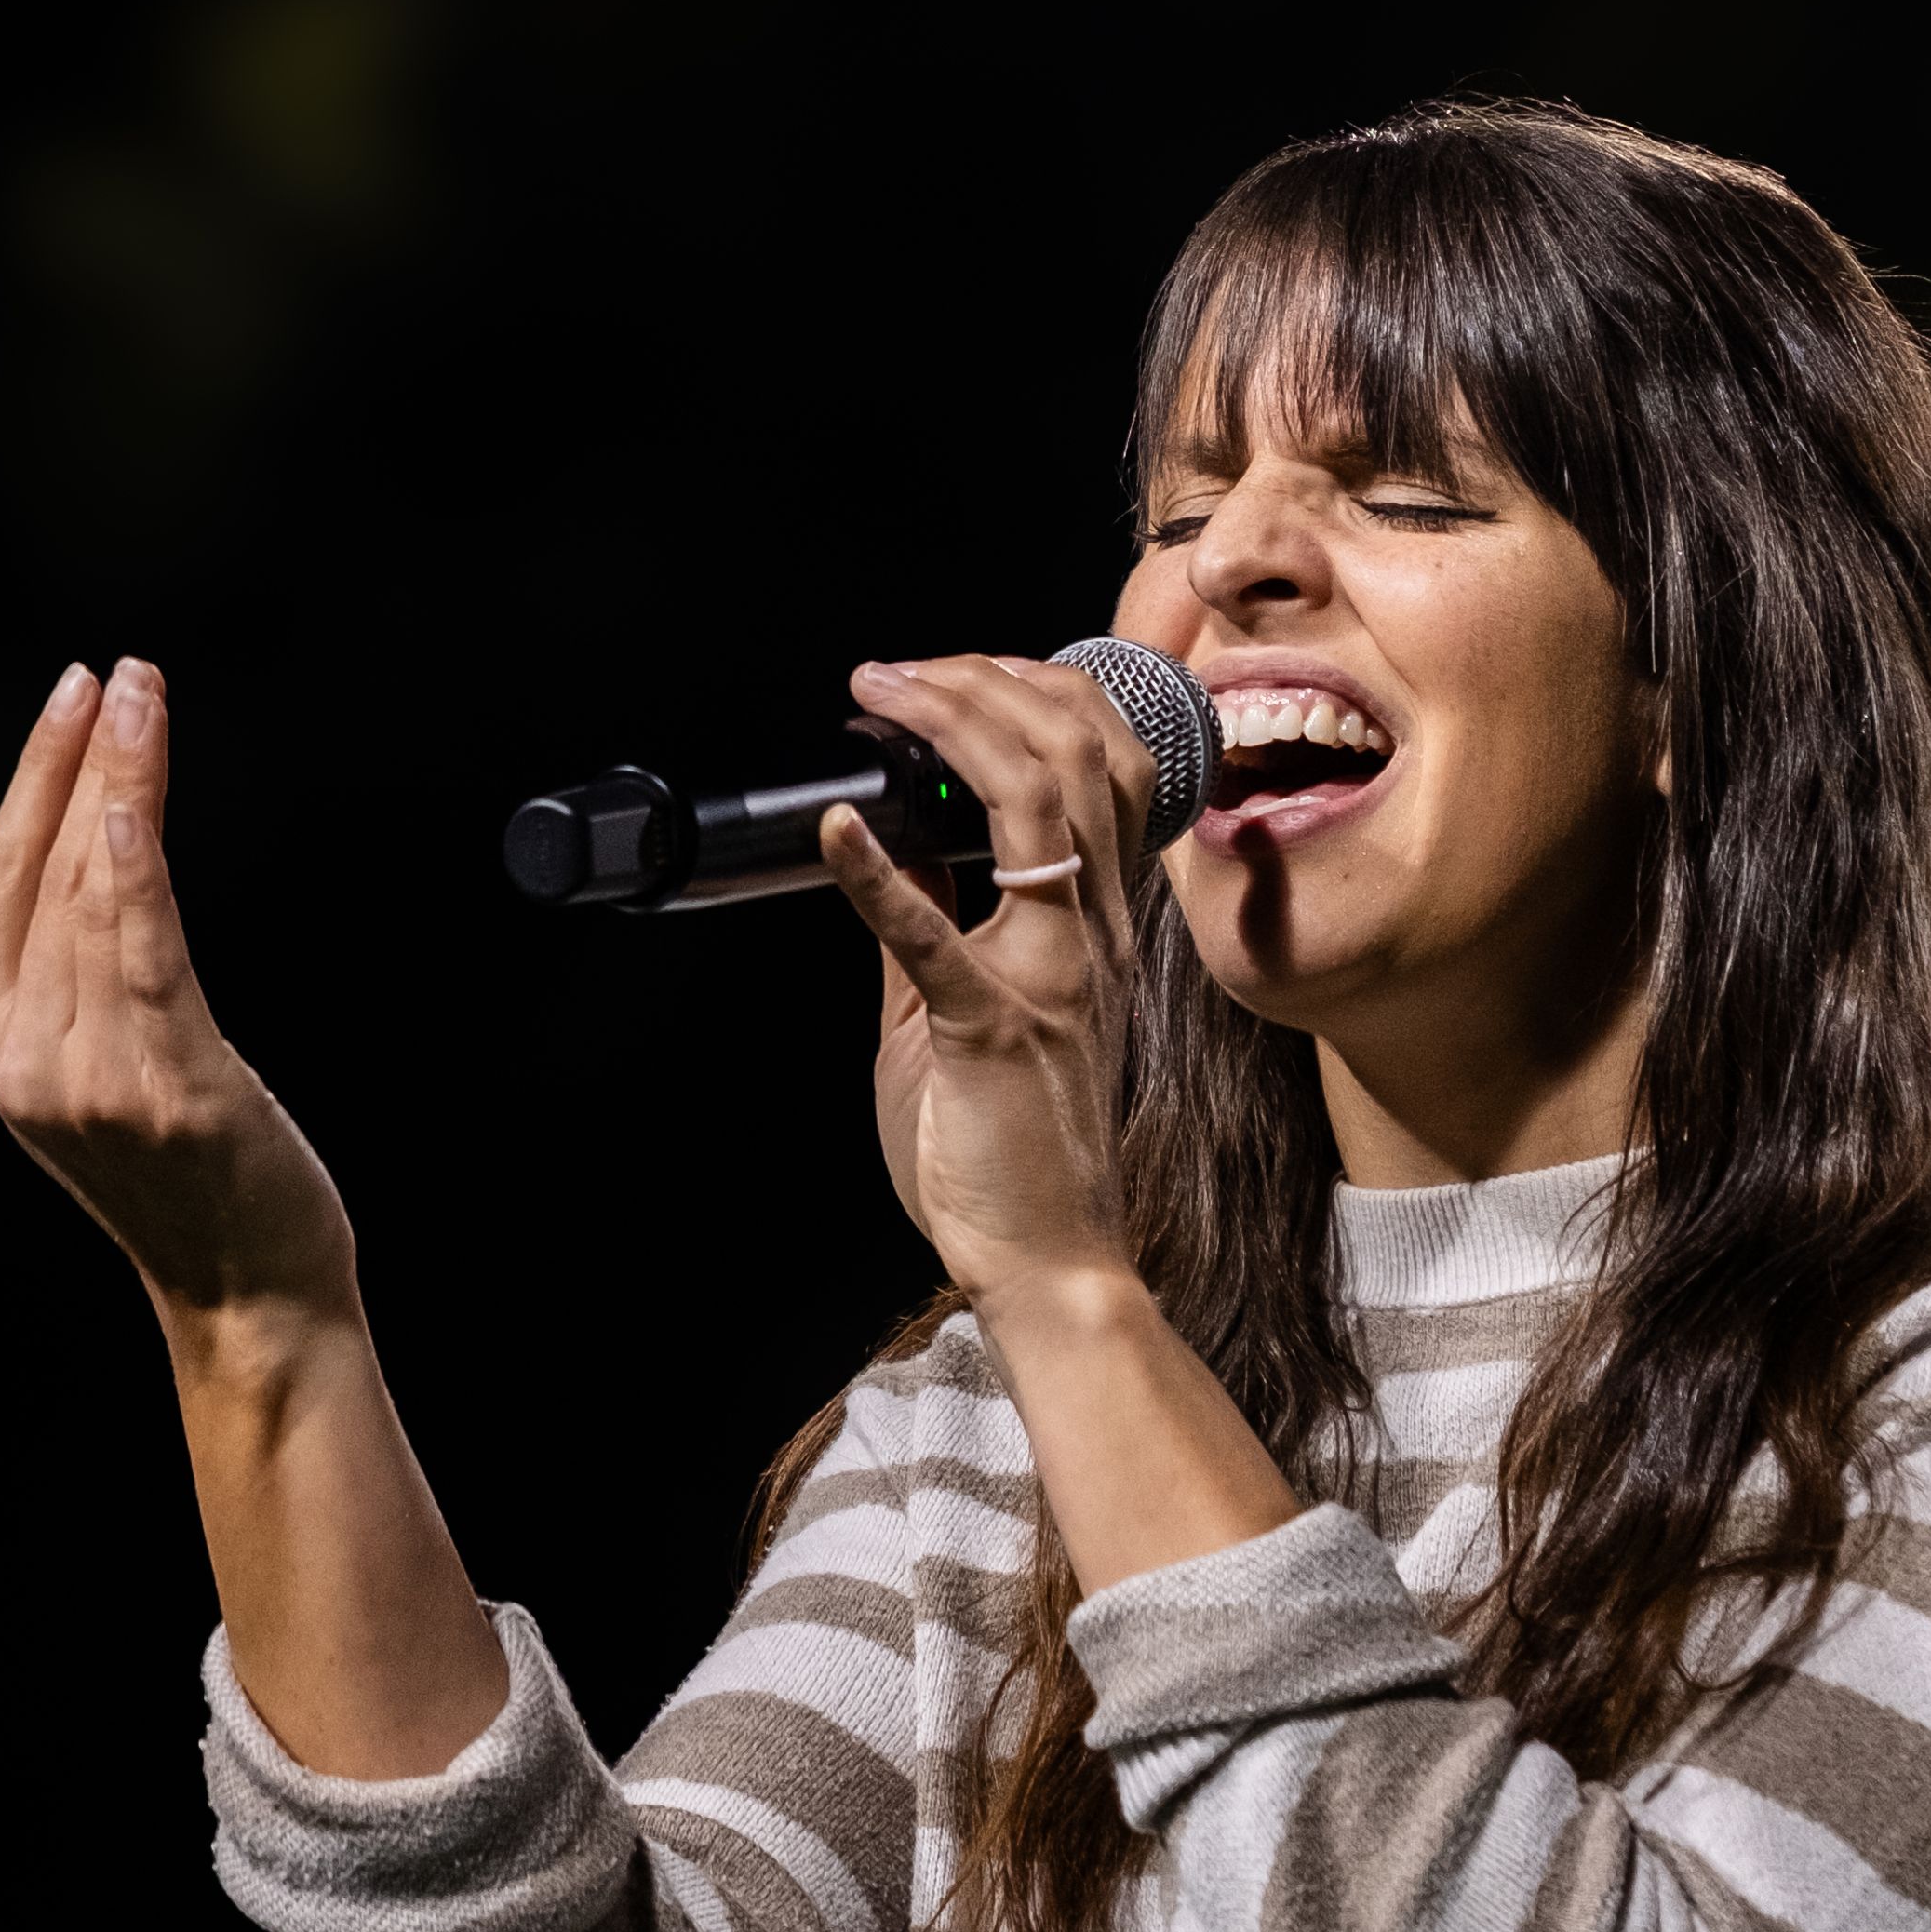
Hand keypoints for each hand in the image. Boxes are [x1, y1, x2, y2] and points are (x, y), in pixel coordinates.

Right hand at [0, 660, 356, 1338]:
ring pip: (95, 900)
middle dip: (74, 762)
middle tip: (110, 673)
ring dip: (118, 787)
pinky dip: (133, 879)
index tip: (75, 689)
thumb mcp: (63, 1060)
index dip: (32, 775)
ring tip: (141, 700)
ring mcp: (88, 1078)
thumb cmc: (171, 1169)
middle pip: (41, 877)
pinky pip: (143, 961)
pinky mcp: (168, 1086)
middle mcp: (19, 1060)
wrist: (247, 1289)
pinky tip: (130, 809)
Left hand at [825, 654, 1161, 1313]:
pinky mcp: (995, 1027)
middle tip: (894, 672)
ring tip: (881, 697)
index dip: (1028, 691)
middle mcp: (1090, 932)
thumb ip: (938, 924)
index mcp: (1090, 922)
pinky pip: (937, 935)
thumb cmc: (1011, 1149)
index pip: (1096, 760)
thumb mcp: (966, 1008)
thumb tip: (891, 844)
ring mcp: (1053, 975)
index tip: (943, 674)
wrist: (1049, 1259)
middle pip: (1076, 751)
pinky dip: (878, 874)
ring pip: (1040, 800)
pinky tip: (835, 830)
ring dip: (951, 728)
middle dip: (984, 683)